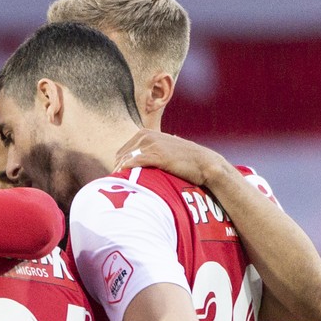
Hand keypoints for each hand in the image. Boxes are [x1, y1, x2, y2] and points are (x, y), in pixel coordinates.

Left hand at [113, 129, 227, 186]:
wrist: (205, 163)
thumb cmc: (185, 160)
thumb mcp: (164, 149)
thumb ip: (150, 151)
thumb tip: (137, 161)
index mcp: (145, 133)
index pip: (122, 152)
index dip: (118, 166)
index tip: (117, 180)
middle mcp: (146, 136)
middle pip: (121, 156)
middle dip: (117, 171)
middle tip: (116, 187)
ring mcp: (152, 144)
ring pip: (127, 160)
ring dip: (121, 174)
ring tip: (120, 188)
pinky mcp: (158, 154)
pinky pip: (136, 162)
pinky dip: (128, 171)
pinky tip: (126, 180)